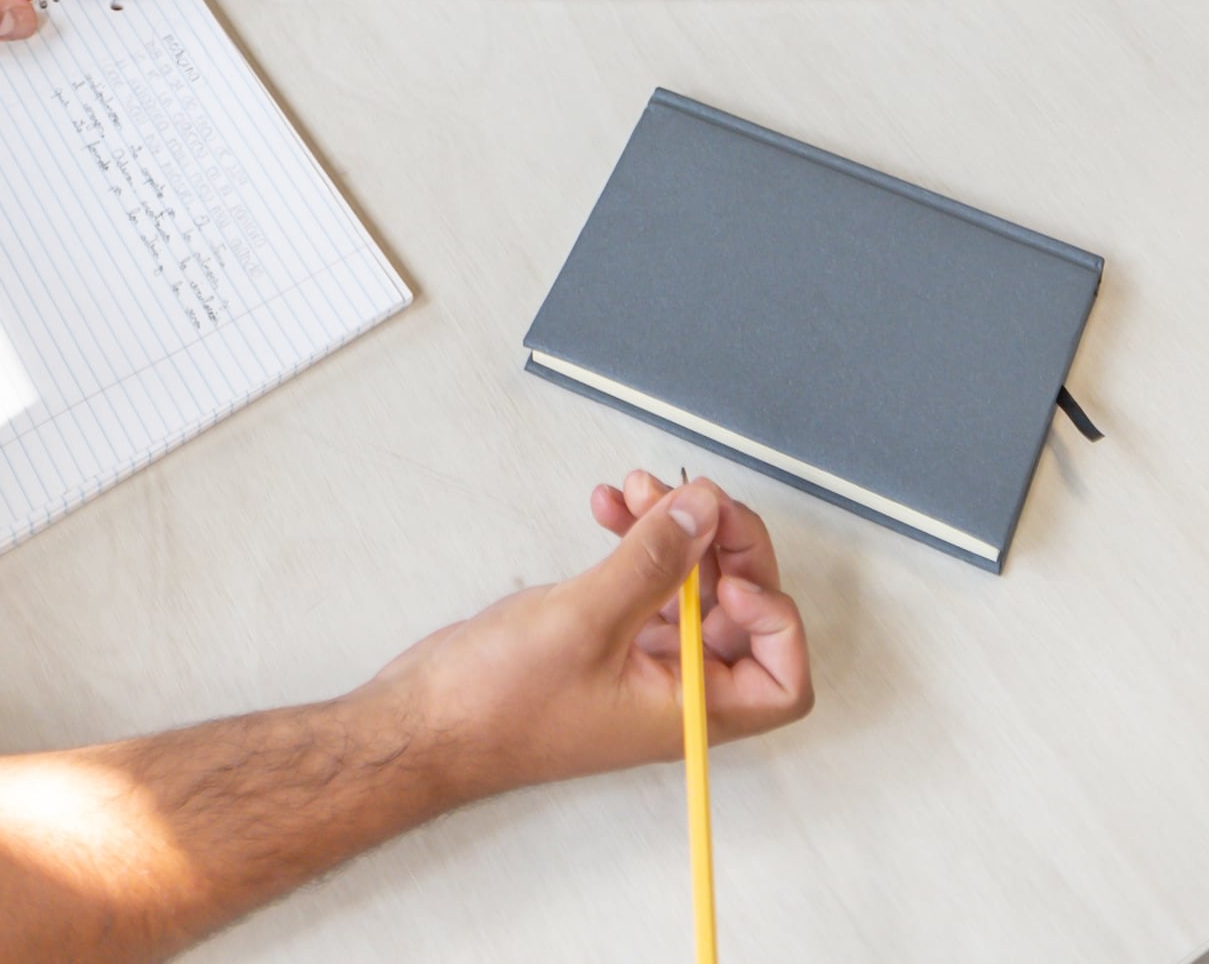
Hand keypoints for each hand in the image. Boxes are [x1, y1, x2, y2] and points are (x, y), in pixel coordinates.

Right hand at [363, 477, 809, 800]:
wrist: (427, 721)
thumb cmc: (501, 704)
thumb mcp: (584, 622)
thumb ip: (653, 561)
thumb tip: (707, 510)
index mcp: (691, 710)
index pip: (782, 678)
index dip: (775, 619)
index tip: (731, 573)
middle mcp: (677, 687)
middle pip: (741, 610)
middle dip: (721, 544)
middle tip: (688, 496)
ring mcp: (641, 659)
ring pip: (691, 583)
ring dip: (673, 528)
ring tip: (636, 487)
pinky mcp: (606, 632)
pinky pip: (646, 577)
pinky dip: (636, 537)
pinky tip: (606, 506)